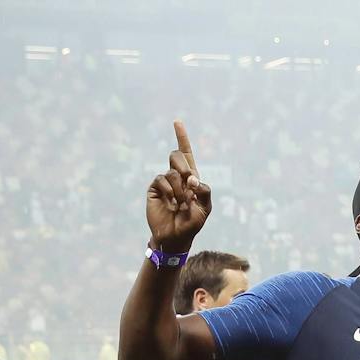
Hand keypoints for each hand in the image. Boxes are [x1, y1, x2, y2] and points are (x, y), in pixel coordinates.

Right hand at [146, 120, 211, 251]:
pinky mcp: (154, 188)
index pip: (186, 154)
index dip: (182, 138)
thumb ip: (204, 191)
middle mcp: (177, 177)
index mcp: (191, 178)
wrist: (175, 237)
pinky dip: (170, 192)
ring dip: (180, 188)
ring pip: (172, 171)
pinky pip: (161, 180)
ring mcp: (164, 182)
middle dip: (185, 168)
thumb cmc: (192, 223)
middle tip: (190, 185)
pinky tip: (172, 204)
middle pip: (177, 156)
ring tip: (181, 203)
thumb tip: (193, 179)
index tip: (177, 122)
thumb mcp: (205, 209)